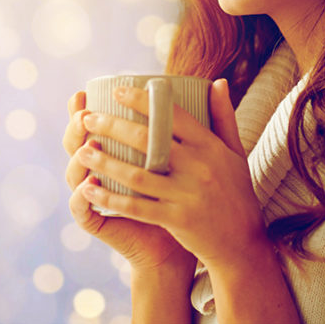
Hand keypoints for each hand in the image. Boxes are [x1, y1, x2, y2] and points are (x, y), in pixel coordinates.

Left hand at [76, 79, 269, 269]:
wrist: (243, 242)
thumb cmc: (236, 192)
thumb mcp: (235, 152)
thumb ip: (224, 116)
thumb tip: (218, 81)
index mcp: (211, 146)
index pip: (174, 115)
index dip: (144, 101)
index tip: (118, 91)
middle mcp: (199, 167)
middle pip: (149, 141)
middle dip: (112, 126)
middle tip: (87, 118)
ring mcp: (187, 195)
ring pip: (137, 174)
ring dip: (105, 162)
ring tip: (81, 151)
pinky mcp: (177, 220)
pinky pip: (137, 207)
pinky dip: (110, 199)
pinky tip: (89, 190)